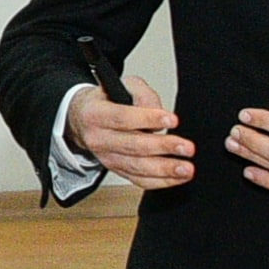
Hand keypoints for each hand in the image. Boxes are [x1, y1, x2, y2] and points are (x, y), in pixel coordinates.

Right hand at [74, 77, 194, 189]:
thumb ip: (143, 94)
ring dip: (164, 169)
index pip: (122, 118)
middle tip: (186, 147)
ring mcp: (106, 157)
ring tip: (185, 168)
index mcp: (95, 114)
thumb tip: (159, 112)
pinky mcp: (116, 169)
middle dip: (163, 147)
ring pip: (136, 167)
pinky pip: (138, 180)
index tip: (172, 120)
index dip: (148, 119)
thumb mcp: (122, 86)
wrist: (82, 121)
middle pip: (132, 146)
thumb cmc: (106, 102)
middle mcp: (98, 139)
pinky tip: (177, 177)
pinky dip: (159, 181)